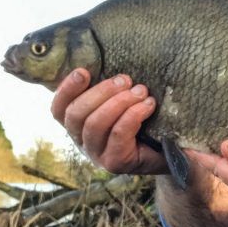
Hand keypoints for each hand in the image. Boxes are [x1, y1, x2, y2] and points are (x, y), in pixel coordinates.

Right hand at [51, 68, 167, 174]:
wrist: (168, 151)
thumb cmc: (144, 120)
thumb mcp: (124, 101)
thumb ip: (114, 88)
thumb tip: (110, 64)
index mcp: (79, 124)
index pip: (59, 109)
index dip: (66, 89)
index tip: (83, 71)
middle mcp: (82, 141)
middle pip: (76, 115)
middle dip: (101, 92)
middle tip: (125, 79)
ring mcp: (97, 154)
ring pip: (95, 124)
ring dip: (120, 102)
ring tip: (141, 91)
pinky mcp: (114, 163)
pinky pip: (118, 135)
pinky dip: (133, 115)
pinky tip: (148, 105)